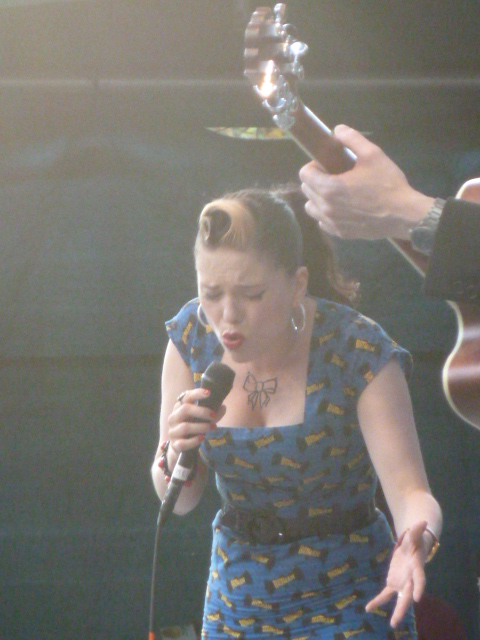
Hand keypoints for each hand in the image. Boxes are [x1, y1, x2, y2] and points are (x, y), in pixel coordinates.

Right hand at [167, 388, 225, 456]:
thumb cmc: (193, 427)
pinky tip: (202, 438)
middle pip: (185, 409)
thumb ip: (211, 413)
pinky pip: (183, 442)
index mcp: (179, 407)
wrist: (180, 446)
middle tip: (214, 415)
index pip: (186, 397)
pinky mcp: (175, 444)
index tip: (209, 393)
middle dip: (202, 411)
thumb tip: (223, 407)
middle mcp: (173, 417)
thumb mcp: (201, 419)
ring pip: (185, 427)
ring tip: (213, 427)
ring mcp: (173, 431)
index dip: (197, 393)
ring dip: (202, 427)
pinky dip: (194, 440)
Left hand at [299, 125, 433, 240]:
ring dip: (318, 198)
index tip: (327, 163)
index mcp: (329, 188)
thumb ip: (352, 139)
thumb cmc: (388, 184)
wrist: (404, 214)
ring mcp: (332, 223)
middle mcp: (325, 208)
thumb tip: (337, 130)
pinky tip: (341, 208)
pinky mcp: (340, 233)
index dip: (314, 165)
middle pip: (306, 190)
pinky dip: (327, 214)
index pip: (304, 174)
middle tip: (335, 175)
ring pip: (311, 208)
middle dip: (316, 180)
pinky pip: (323, 222)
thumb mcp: (372, 154)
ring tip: (335, 192)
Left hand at [365, 520, 429, 626]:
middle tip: (397, 620)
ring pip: (399, 600)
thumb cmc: (415, 540)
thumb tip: (422, 522)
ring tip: (392, 624)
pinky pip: (385, 594)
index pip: (420, 579)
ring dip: (396, 612)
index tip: (417, 599)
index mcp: (416, 567)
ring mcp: (402, 583)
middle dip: (403, 608)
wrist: (412, 547)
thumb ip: (417, 529)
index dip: (419, 588)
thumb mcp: (415, 534)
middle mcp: (410, 579)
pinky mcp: (393, 583)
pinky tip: (368, 608)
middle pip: (408, 596)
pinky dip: (377, 601)